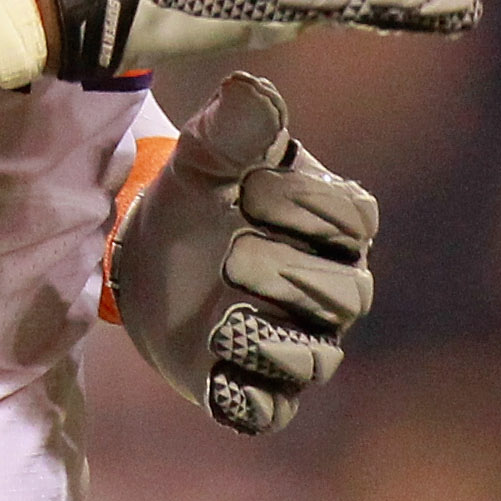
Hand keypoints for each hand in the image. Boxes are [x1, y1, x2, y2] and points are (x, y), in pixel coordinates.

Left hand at [110, 73, 375, 435]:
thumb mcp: (205, 152)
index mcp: (334, 224)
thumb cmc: (198, 192)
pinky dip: (244, 395)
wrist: (146, 249)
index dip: (306, 205)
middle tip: (228, 251)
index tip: (249, 189)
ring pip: (313, 359)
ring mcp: (298, 343)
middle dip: (283, 272)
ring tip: (216, 308)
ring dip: (263, 335)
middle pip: (343, 295)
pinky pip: (268, 412)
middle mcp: (332, 290)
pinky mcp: (255, 390)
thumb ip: (234, 124)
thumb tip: (252, 89)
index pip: (354, 219)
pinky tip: (212, 361)